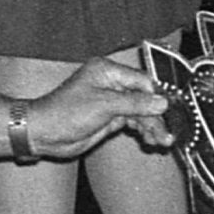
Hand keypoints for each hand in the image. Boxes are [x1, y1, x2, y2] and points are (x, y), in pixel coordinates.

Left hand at [20, 53, 172, 158]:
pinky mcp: (109, 118)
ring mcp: (111, 102)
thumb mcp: (104, 105)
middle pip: (144, 98)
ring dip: (151, 126)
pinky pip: (133, 122)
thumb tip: (162, 102)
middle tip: (167, 133)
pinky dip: (143, 131)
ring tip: (161, 141)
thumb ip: (135, 104)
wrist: (44, 133)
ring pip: (140, 112)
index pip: (142, 81)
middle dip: (155, 116)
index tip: (169, 111)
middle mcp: (111, 84)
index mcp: (108, 71)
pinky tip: (151, 140)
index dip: (156, 96)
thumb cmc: (66, 112)